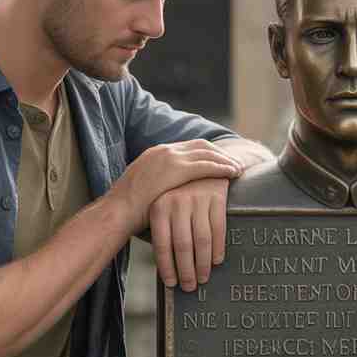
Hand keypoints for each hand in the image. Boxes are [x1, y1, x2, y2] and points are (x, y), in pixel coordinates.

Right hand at [111, 139, 240, 233]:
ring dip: (225, 160)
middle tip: (234, 163)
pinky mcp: (175, 169)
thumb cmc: (128, 210)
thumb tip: (170, 195)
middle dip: (219, 153)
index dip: (207, 153)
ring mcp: (169, 157)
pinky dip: (222, 168)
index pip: (188, 147)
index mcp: (156, 153)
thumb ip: (159, 185)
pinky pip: (206, 165)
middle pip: (201, 145)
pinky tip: (233, 174)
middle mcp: (164, 150)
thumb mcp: (144, 190)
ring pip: (206, 153)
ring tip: (239, 169)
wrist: (117, 211)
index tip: (219, 159)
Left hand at [150, 177, 229, 290]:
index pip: (162, 244)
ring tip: (203, 278)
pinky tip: (216, 260)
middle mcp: (177, 201)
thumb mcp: (164, 210)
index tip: (172, 283)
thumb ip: (163, 233)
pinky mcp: (217, 196)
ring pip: (201, 240)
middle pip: (183, 245)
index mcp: (159, 207)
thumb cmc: (179, 197)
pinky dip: (218, 248)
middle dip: (187, 270)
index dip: (167, 267)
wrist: (201, 169)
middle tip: (190, 286)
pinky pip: (218, 229)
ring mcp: (197, 198)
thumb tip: (167, 270)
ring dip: (203, 264)